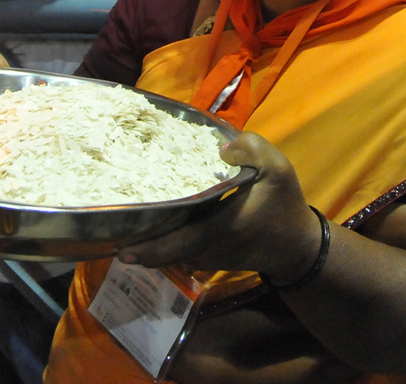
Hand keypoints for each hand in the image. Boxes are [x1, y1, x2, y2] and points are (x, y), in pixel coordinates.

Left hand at [117, 131, 320, 276]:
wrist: (296, 245)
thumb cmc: (283, 203)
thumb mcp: (278, 167)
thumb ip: (252, 148)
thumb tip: (222, 146)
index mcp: (223, 225)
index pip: (181, 240)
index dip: (152, 246)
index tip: (123, 246)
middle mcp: (209, 247)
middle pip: (167, 252)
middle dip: (139, 248)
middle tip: (109, 240)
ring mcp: (208, 257)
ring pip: (171, 253)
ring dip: (148, 245)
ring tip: (121, 228)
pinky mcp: (208, 259)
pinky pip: (179, 252)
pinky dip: (163, 244)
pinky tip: (147, 227)